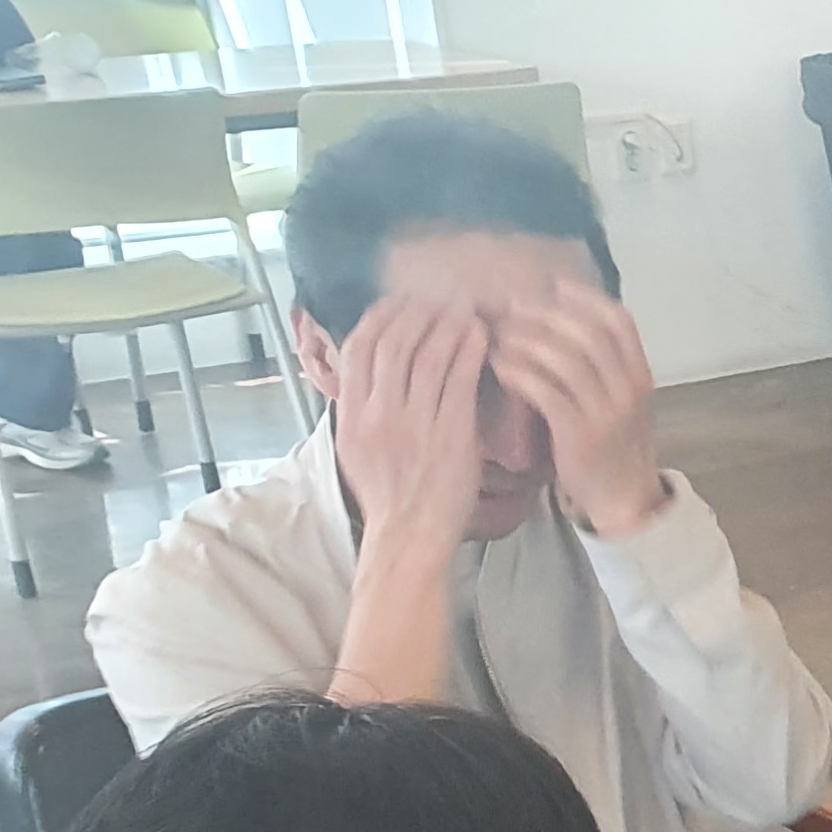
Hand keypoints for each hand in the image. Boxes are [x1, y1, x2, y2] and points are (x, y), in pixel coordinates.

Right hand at [332, 297, 489, 556]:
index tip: (398, 302)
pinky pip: (459, 381)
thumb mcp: (355, 446)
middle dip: (418, 313)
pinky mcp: (450, 435)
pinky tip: (481, 336)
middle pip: (393, 343)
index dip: (380, 317)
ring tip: (464, 309)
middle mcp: (378, 414)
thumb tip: (365, 368)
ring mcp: (414, 424)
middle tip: (439, 299)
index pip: (358, 348)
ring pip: (428, 356)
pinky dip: (469, 352)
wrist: (410, 532)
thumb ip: (359, 405)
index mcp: (351, 414)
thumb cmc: (388, 492)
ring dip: (447, 325)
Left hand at [488, 281, 668, 538]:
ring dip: (526, 339)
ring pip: (564, 357)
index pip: (618, 321)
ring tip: (499, 335)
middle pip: (587, 332)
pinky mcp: (579, 433)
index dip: (584, 297)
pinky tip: (499, 366)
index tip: (553, 286)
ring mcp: (606, 411)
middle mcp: (629, 388)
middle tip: (512, 308)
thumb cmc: (613, 448)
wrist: (624, 501)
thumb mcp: (622, 403)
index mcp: (641, 376)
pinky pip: (545, 390)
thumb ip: (604, 368)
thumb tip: (565, 325)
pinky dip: (518, 372)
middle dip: (545, 314)